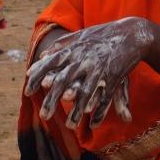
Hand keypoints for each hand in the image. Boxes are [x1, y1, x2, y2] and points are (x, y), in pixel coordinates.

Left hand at [24, 17, 152, 129]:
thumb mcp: (81, 36)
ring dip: (76, 111)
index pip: (50, 64)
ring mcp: (98, 68)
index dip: (37, 77)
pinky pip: (104, 97)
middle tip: (44, 116)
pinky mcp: (113, 76)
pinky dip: (99, 111)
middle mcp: (83, 59)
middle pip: (63, 82)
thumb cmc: (104, 34)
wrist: (132, 33)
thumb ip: (61, 45)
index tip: (27, 91)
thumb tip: (43, 54)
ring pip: (84, 93)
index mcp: (74, 49)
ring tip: (70, 126)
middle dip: (52, 100)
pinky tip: (93, 123)